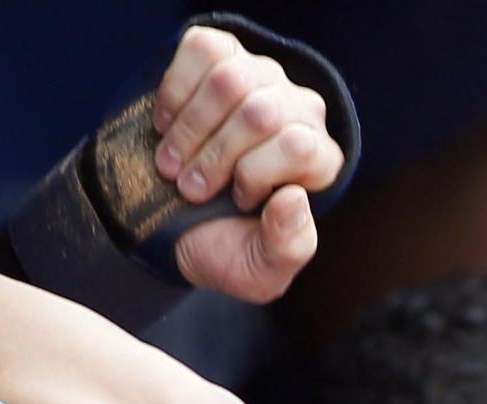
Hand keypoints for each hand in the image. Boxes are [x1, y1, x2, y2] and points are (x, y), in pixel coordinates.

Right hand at [148, 25, 337, 301]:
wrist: (170, 225)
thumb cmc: (223, 248)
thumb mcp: (259, 270)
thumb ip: (287, 247)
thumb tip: (292, 198)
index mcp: (318, 162)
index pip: (299, 144)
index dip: (256, 174)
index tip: (236, 201)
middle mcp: (297, 111)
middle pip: (260, 111)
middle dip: (214, 156)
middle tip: (189, 190)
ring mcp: (261, 77)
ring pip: (230, 79)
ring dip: (189, 129)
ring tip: (173, 164)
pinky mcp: (223, 56)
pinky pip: (203, 51)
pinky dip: (174, 92)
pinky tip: (167, 125)